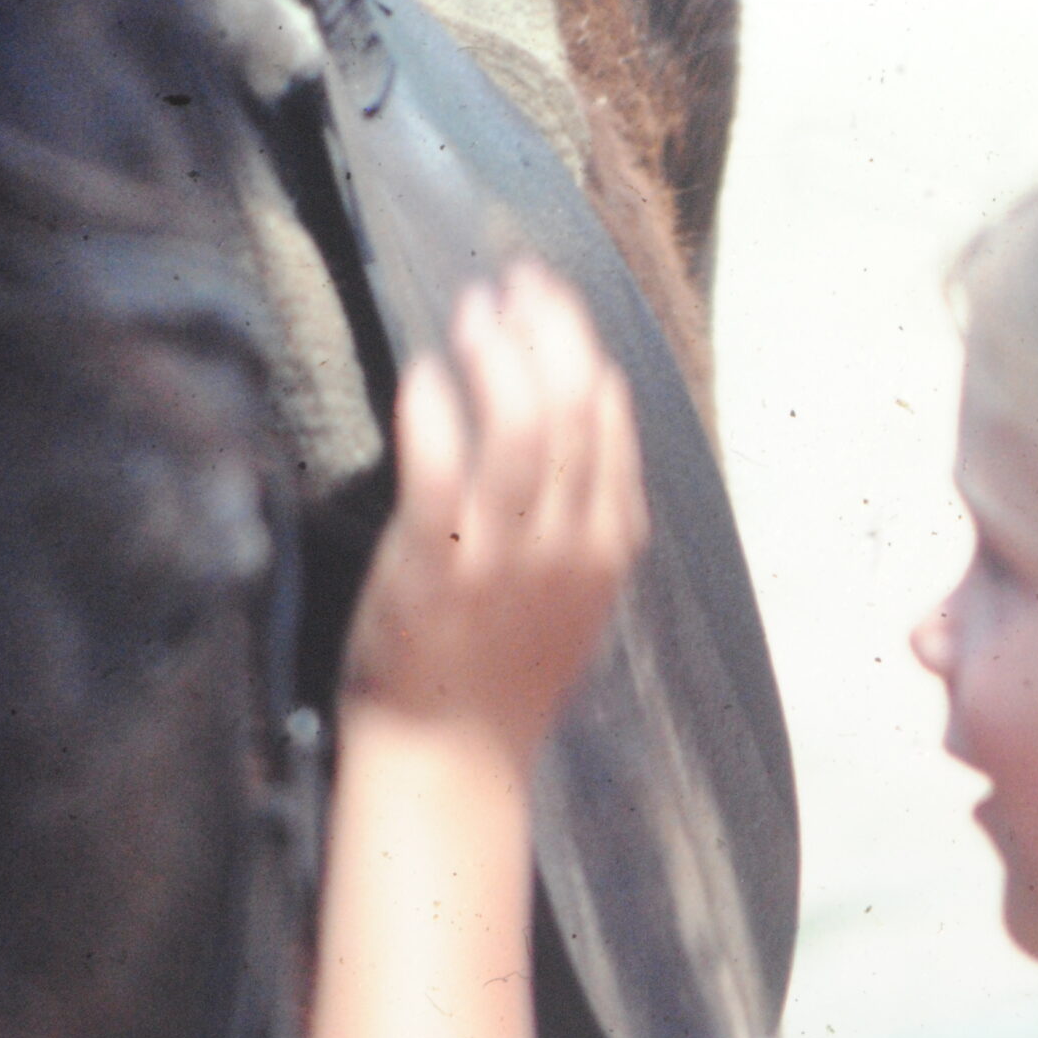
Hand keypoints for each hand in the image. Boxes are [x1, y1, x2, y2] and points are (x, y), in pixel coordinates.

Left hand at [342, 262, 649, 765]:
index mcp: (609, 544)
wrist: (450, 756)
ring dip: (500, 350)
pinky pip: (444, 467)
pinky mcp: (440, 566)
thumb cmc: (502, 670)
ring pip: (525, 422)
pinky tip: (426, 371)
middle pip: (577, 403)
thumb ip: (591, 508)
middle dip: (548, 326)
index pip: (611, 418)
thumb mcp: (577, 592)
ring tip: (473, 308)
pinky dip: (439, 408)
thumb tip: (592, 403)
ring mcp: (508, 555)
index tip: (547, 303)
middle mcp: (570, 543)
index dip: (579, 345)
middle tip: (513, 281)